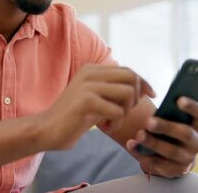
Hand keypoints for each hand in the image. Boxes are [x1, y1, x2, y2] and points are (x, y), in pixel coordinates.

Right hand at [38, 64, 154, 149]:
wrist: (46, 129)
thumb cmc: (72, 118)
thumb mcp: (94, 98)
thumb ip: (112, 90)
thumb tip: (142, 87)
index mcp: (92, 69)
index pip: (128, 70)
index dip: (143, 82)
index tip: (151, 94)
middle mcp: (91, 72)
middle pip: (131, 77)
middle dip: (136, 97)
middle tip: (123, 112)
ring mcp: (88, 85)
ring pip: (127, 93)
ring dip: (126, 111)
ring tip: (113, 121)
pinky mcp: (87, 101)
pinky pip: (117, 110)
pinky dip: (117, 123)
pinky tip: (105, 128)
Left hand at [125, 97, 197, 177]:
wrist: (169, 156)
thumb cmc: (168, 129)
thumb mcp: (171, 119)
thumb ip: (167, 109)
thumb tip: (151, 93)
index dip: (192, 106)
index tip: (178, 99)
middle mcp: (196, 142)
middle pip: (186, 133)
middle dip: (166, 127)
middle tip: (148, 121)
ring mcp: (187, 158)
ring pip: (172, 151)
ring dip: (153, 142)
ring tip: (139, 134)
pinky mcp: (174, 170)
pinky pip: (159, 164)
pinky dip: (143, 154)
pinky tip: (132, 145)